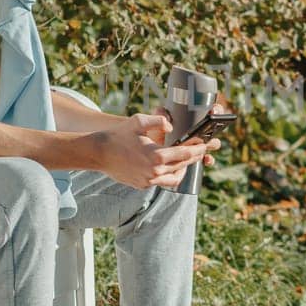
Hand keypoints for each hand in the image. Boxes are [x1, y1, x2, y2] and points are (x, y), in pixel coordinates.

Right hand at [98, 113, 221, 189]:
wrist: (99, 153)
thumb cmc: (118, 135)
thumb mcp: (138, 121)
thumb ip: (158, 120)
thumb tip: (170, 126)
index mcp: (157, 155)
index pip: (186, 154)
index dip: (198, 149)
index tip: (206, 144)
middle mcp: (155, 171)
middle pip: (183, 165)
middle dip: (194, 157)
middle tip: (202, 150)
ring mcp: (149, 180)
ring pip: (175, 177)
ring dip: (183, 169)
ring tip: (187, 160)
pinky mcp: (143, 185)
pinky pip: (162, 181)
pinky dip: (169, 174)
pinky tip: (170, 166)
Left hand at [152, 106, 226, 163]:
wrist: (151, 155)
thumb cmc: (155, 136)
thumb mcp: (153, 124)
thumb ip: (158, 116)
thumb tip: (166, 118)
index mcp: (191, 118)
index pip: (208, 111)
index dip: (215, 110)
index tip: (213, 111)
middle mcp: (198, 131)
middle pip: (214, 126)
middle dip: (217, 126)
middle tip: (212, 126)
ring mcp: (199, 145)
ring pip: (213, 143)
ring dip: (213, 143)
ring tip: (207, 143)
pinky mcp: (197, 157)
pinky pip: (208, 158)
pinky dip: (209, 159)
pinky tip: (206, 159)